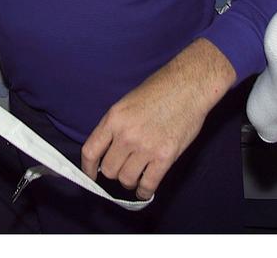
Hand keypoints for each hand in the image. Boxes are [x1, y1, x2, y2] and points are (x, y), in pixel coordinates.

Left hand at [80, 39, 234, 199]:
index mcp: (114, 119)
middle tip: (122, 169)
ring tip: (136, 176)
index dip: (87, 168)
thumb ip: (115, 126)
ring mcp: (145, 147)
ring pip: (126, 179)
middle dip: (114, 172)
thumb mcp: (127, 102)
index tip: (91, 175)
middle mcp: (126, 134)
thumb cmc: (160, 89)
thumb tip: (108, 150)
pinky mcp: (165, 156)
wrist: (189, 85)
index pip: (91, 151)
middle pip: (109, 170)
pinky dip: (144, 191)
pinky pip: (148, 184)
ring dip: (130, 181)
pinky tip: (145, 189)